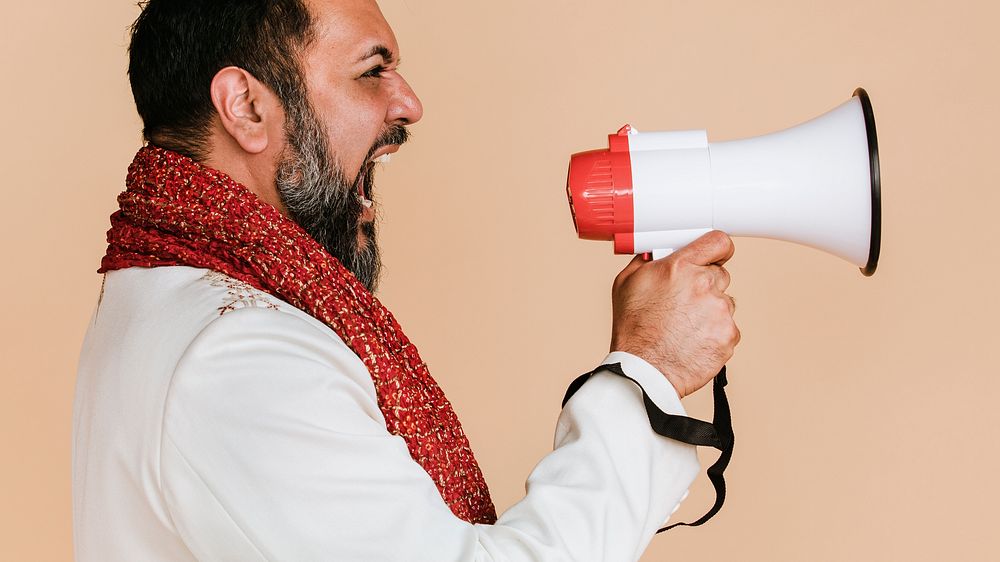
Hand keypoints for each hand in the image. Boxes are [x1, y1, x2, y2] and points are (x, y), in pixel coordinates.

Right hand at [610, 231, 739, 398]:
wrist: (643, 371)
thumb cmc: (632, 330)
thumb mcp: (626, 283)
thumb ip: (648, 260)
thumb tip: (659, 251)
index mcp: (680, 267)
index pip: (718, 242)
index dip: (717, 249)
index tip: (714, 255)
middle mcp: (704, 284)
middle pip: (720, 274)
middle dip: (705, 285)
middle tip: (685, 302)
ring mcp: (720, 311)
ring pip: (724, 303)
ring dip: (709, 311)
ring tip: (685, 327)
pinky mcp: (730, 335)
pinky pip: (728, 327)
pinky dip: (714, 333)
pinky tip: (693, 341)